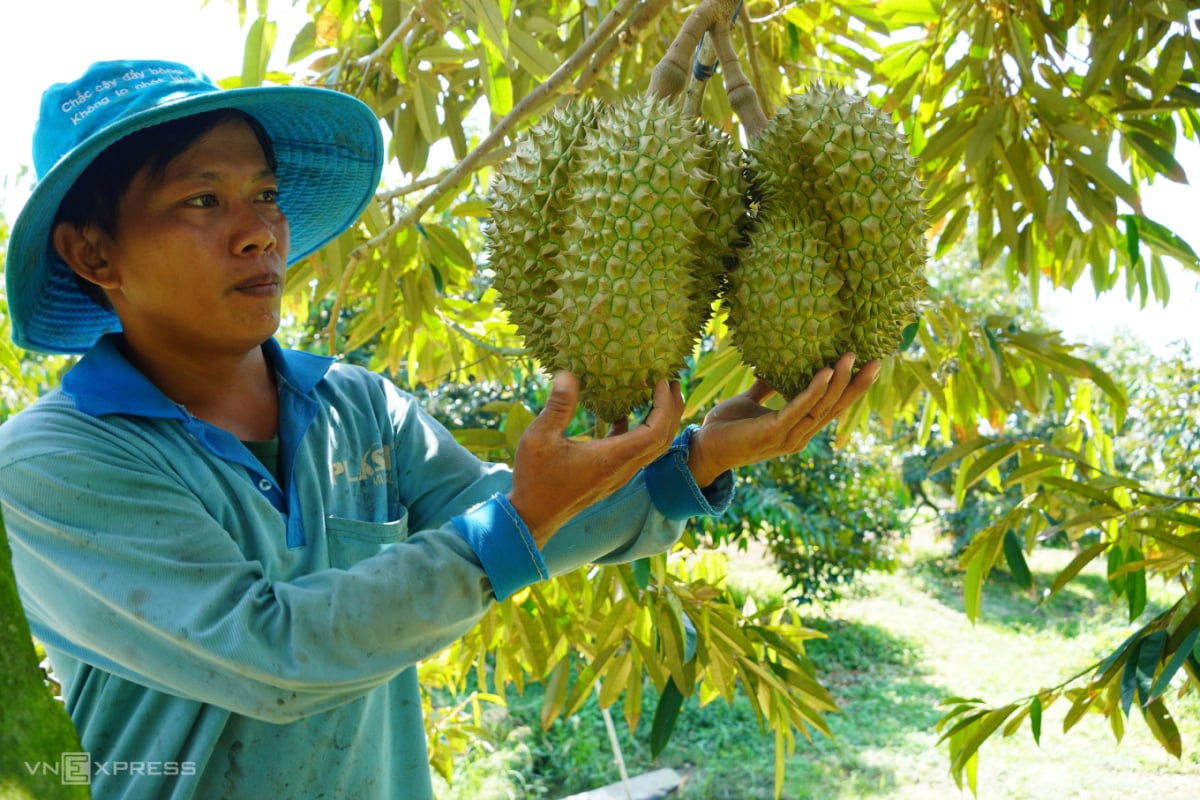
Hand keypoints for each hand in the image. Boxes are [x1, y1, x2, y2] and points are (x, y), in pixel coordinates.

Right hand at [508, 372, 683, 545]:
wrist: (532, 517)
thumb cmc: (535, 479)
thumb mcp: (539, 437)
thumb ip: (558, 406)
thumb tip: (568, 374)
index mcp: (612, 458)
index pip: (655, 432)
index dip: (664, 405)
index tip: (663, 381)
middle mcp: (622, 468)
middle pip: (663, 439)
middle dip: (672, 409)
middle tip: (673, 381)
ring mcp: (618, 474)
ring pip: (652, 446)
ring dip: (660, 420)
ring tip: (658, 393)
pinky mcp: (609, 475)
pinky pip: (634, 451)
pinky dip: (638, 430)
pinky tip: (623, 413)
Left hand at [686, 353, 880, 486]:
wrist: (702, 449)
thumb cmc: (726, 427)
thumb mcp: (750, 402)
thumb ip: (766, 387)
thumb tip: (775, 366)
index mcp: (797, 427)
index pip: (831, 408)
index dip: (851, 389)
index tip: (869, 366)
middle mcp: (798, 436)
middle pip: (834, 409)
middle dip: (855, 385)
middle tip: (875, 361)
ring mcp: (786, 437)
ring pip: (820, 408)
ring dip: (837, 382)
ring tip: (849, 357)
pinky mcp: (771, 434)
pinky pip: (797, 410)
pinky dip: (812, 392)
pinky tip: (823, 373)